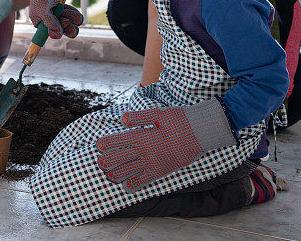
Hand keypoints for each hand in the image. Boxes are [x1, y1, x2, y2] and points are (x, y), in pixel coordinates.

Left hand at [95, 98, 235, 191]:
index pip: (120, 140)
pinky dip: (135, 183)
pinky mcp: (163, 170)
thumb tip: (122, 119)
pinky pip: (146, 179)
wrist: (201, 132)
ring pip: (130, 170)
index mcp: (143, 135)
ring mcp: (154, 162)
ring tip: (109, 175)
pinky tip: (127, 186)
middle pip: (121, 157)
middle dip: (108, 161)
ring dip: (118, 173)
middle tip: (99, 163)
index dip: (107, 143)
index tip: (98, 145)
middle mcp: (146, 150)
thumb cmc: (179, 120)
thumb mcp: (158, 113)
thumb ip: (139, 117)